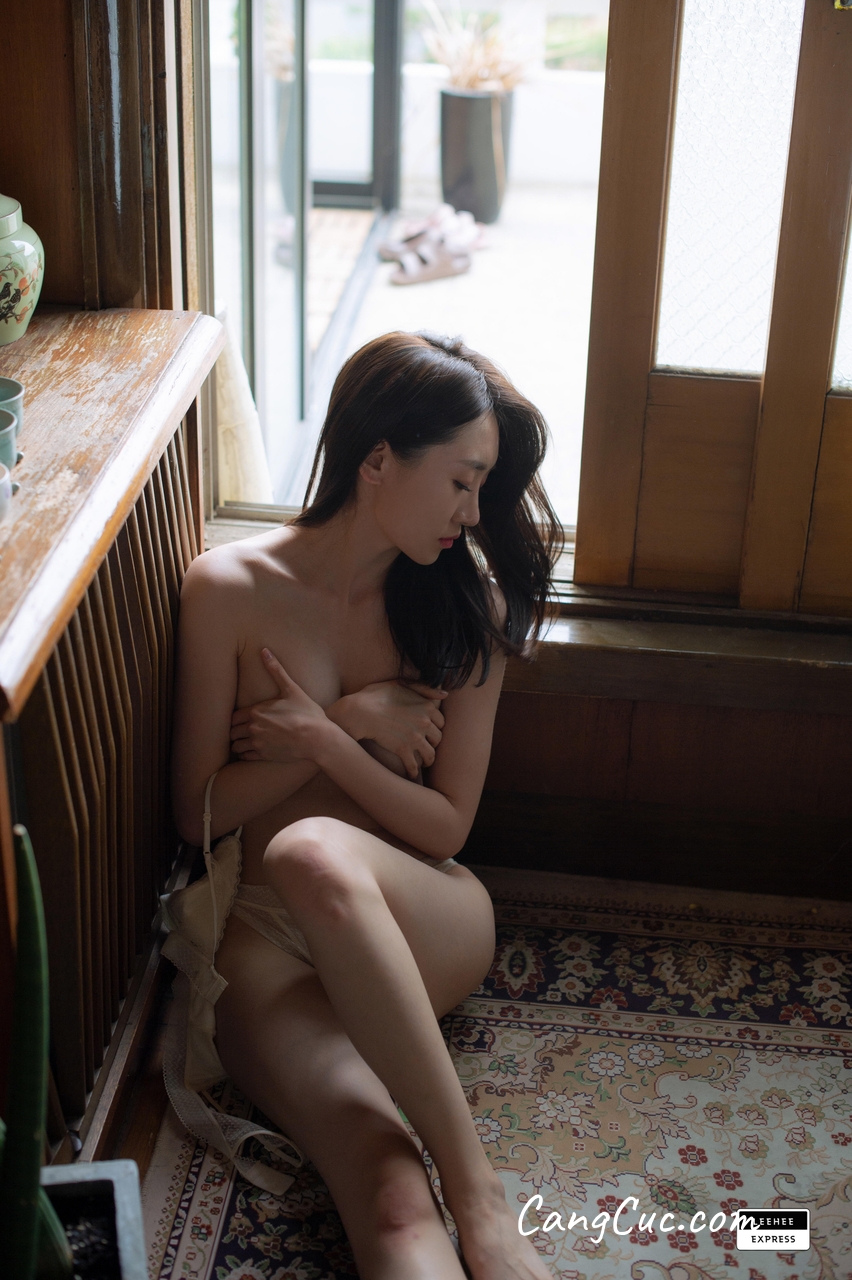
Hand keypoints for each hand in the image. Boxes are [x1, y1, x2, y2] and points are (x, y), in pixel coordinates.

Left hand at [230, 648, 327, 762]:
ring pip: (236, 746)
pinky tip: (250, 752)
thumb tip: (264, 650)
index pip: (232, 717)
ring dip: (238, 744)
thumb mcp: (291, 689)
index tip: (239, 719)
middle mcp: (253, 727)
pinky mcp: (264, 756)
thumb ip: (276, 670)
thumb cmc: (306, 713)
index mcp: (255, 711)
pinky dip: (244, 754)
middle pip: (232, 732)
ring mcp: (257, 743)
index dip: (235, 719)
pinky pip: (245, 757)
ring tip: (243, 742)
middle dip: (235, 731)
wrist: (316, 738)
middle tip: (239, 731)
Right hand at [331, 679, 446, 778]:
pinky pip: (414, 766)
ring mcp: (415, 738)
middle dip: (433, 742)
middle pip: (438, 738)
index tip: (430, 731)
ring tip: (424, 762)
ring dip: (428, 760)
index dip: (436, 726)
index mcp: (427, 707)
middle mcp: (425, 723)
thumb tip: (444, 694)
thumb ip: (424, 688)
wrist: (360, 711)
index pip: (441, 721)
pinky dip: (413, 772)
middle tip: (426, 745)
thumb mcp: (402, 684)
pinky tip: (411, 774)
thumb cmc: (377, 695)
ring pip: (430, 754)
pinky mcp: (403, 750)